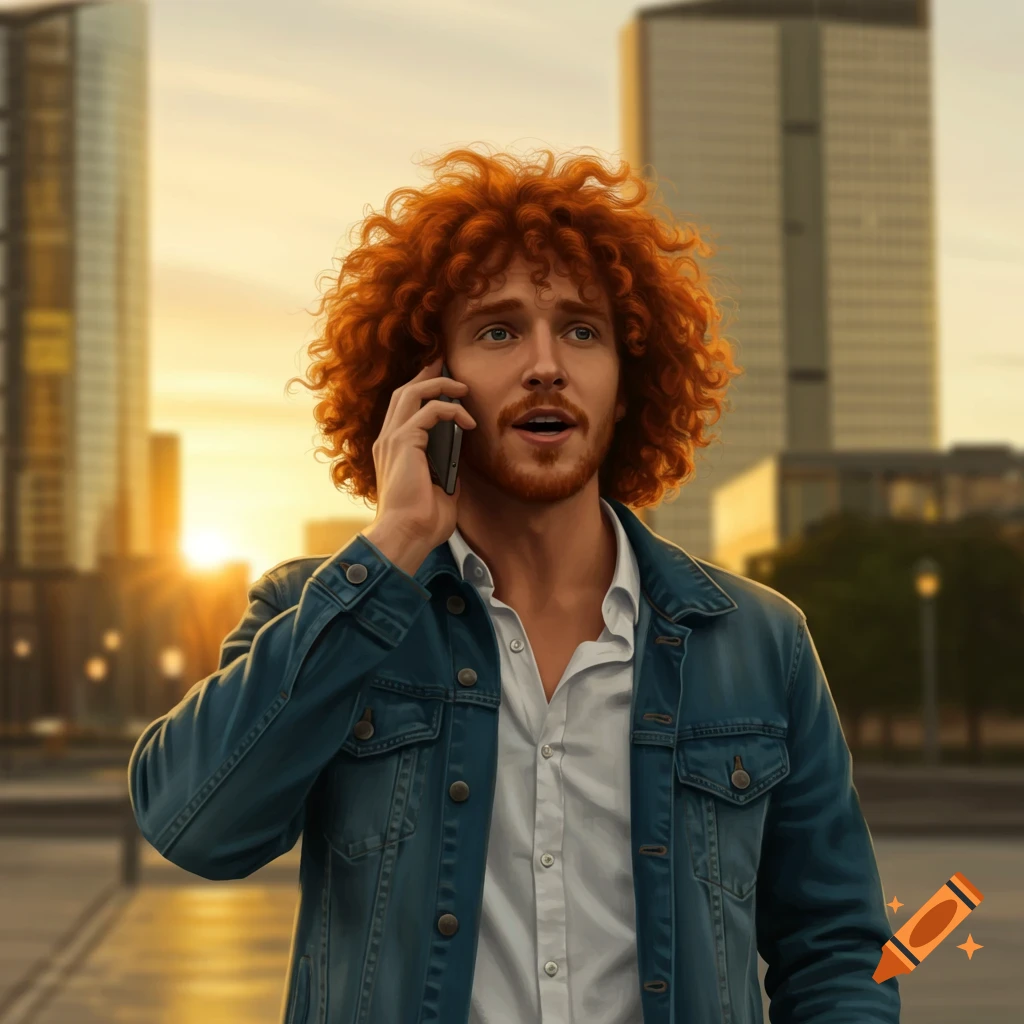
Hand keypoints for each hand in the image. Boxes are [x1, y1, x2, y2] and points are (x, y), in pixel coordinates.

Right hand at [367, 355, 475, 559]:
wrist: (406, 535)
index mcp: (392, 451)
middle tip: (447, 364)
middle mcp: (387, 440)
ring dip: (440, 385)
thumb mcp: (439, 490)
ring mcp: (392, 439)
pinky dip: (451, 410)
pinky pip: (429, 411)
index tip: (442, 382)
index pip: (403, 409)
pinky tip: (468, 422)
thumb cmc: (421, 522)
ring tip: (463, 387)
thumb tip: (458, 461)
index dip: (421, 391)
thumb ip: (444, 471)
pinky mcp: (404, 443)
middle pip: (404, 392)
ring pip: (413, 393)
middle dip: (428, 375)